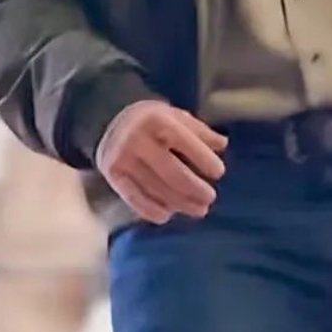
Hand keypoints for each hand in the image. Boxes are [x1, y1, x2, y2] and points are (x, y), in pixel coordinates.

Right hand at [96, 100, 227, 223]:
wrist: (109, 121)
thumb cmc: (152, 122)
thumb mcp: (175, 116)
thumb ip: (200, 130)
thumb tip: (223, 144)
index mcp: (157, 120)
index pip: (186, 143)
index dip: (205, 160)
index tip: (218, 172)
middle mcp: (137, 138)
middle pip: (173, 173)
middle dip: (196, 189)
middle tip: (210, 198)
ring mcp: (123, 157)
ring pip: (157, 189)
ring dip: (181, 204)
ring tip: (198, 210)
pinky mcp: (112, 174)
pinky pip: (134, 198)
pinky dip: (152, 210)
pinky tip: (167, 215)